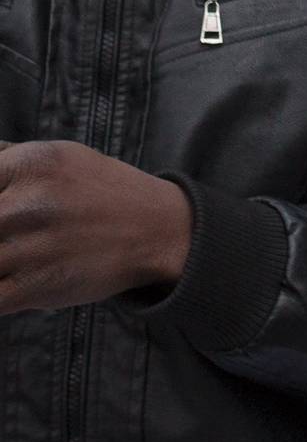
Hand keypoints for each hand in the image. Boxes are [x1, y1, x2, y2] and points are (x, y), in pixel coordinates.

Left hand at [0, 141, 191, 314]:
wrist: (156, 230)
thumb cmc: (102, 191)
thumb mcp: (61, 156)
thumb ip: (10, 155)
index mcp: (33, 163)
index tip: (5, 209)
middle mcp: (29, 202)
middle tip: (11, 234)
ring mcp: (31, 246)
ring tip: (14, 257)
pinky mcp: (34, 286)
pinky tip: (10, 280)